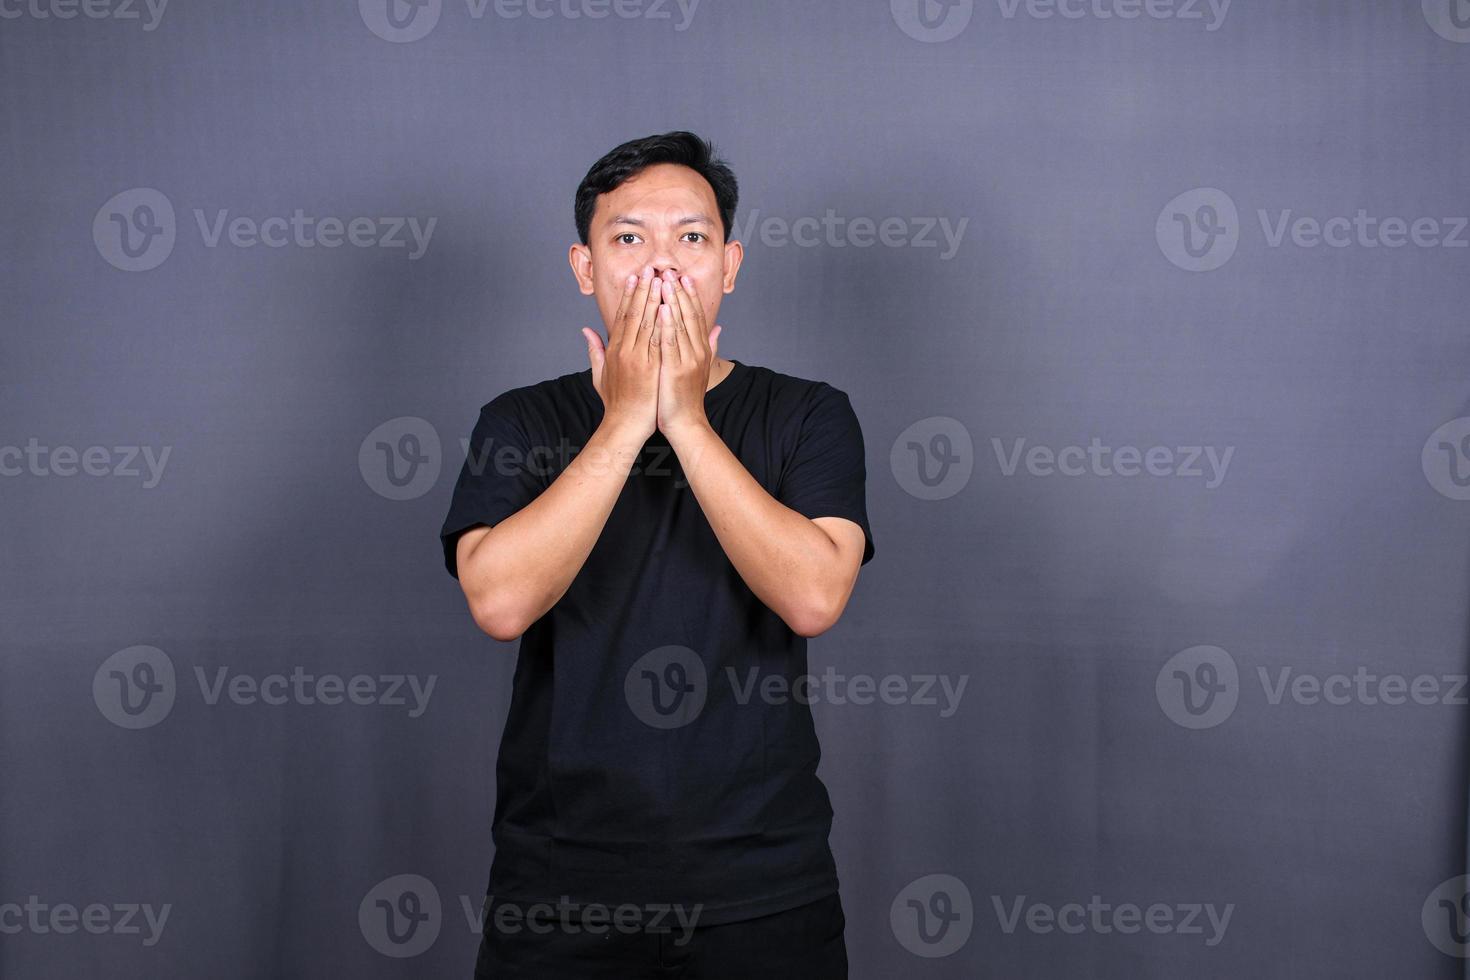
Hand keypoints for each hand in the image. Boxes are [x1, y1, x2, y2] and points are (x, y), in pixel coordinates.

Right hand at [582, 265, 661, 440]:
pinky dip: (662, 322)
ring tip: (661, 279)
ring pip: (646, 322)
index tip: (635, 277)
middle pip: (634, 313)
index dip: (629, 295)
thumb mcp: (599, 374)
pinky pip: (657, 339)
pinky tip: (667, 306)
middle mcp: (623, 350)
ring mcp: (636, 358)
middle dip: (642, 289)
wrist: (625, 426)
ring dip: (654, 299)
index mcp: (613, 350)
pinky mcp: (648, 367)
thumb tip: (586, 331)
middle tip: (650, 268)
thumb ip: (594, 350)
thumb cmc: (616, 403)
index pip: (622, 316)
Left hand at [654, 269, 721, 435]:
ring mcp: (688, 360)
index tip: (682, 277)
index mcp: (701, 350)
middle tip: (671, 270)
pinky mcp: (676, 370)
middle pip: (689, 315)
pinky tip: (663, 307)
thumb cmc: (686, 397)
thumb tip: (719, 327)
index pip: (696, 316)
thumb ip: (710, 345)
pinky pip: (671, 342)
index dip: (689, 295)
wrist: (685, 424)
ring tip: (665, 280)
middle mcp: (697, 351)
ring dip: (673, 301)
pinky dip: (668, 324)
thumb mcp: (701, 368)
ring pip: (680, 324)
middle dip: (680, 291)